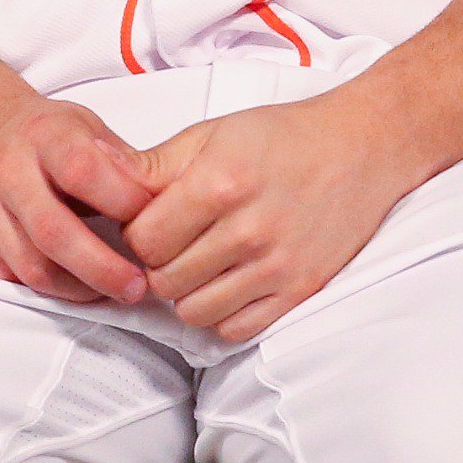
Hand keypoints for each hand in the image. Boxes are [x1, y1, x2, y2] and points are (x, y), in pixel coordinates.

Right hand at [0, 96, 156, 306]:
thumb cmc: (39, 131)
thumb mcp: (85, 125)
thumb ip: (122, 162)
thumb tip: (166, 201)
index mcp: (44, 133)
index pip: (85, 172)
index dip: (125, 206)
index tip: (156, 230)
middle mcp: (3, 165)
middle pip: (55, 234)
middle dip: (104, 270)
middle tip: (137, 287)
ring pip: (27, 266)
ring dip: (75, 289)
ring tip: (105, 290)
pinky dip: (34, 289)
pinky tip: (62, 284)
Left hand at [121, 94, 432, 341]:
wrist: (362, 148)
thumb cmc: (282, 137)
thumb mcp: (211, 134)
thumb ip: (153, 165)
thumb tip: (101, 183)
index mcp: (219, 183)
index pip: (142, 241)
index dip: (138, 234)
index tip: (153, 222)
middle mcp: (248, 229)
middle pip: (164, 281)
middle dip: (160, 265)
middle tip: (177, 244)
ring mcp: (277, 265)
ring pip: (194, 312)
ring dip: (189, 292)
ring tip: (202, 263)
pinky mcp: (300, 290)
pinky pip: (236, 328)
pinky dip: (223, 312)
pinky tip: (228, 282)